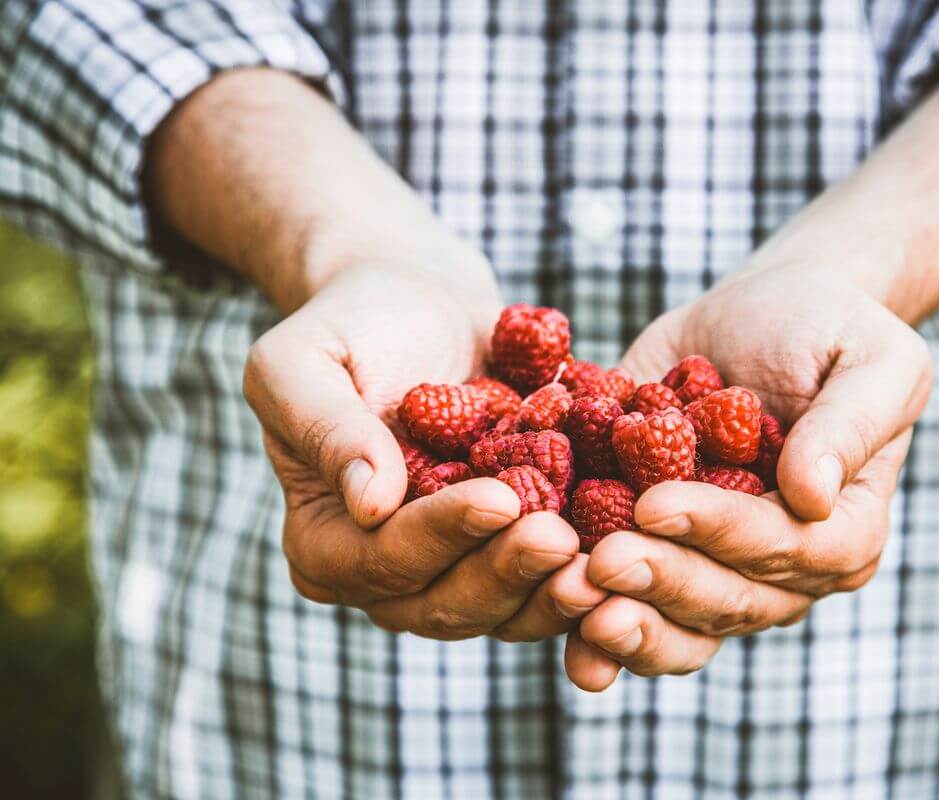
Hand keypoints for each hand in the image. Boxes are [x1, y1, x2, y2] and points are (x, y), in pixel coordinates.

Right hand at [244, 259, 603, 639]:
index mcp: (325, 543)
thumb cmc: (353, 323)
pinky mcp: (511, 555)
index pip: (382, 559)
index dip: (442, 536)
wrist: (423, 304)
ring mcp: (455, 572)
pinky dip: (590, 570)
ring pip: (507, 608)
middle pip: (447, 601)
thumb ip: (326, 428)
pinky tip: (634, 544)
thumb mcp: (303, 361)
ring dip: (556, 591)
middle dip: (508, 573)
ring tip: (609, 557)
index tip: (501, 499)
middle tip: (564, 539)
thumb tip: (370, 503)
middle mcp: (387, 577)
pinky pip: (549, 581)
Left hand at [564, 268, 931, 689]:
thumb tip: (811, 493)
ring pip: (676, 623)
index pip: (789, 549)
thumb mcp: (873, 358)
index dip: (723, 533)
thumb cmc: (827, 329)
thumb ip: (851, 423)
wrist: (762, 316)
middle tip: (599, 563)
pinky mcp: (658, 552)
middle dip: (661, 582)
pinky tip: (548, 615)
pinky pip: (628, 602)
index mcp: (842, 529)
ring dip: (621, 623)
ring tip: (566, 598)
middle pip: (727, 599)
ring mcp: (716, 569)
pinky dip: (586, 622)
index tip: (656, 503)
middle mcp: (781, 568)